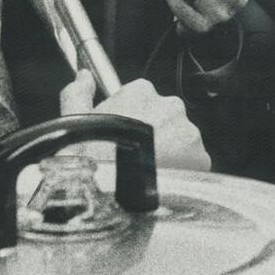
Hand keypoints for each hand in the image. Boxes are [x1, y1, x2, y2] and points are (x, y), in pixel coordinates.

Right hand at [59, 70, 210, 171]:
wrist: (112, 198)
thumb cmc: (92, 160)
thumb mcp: (74, 123)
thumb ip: (78, 92)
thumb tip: (83, 76)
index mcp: (142, 92)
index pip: (141, 96)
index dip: (129, 116)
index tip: (121, 133)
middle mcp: (170, 106)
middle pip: (163, 116)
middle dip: (152, 133)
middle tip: (132, 157)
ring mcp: (189, 132)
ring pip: (180, 138)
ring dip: (169, 152)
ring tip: (146, 173)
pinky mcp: (201, 157)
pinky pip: (192, 161)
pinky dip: (181, 170)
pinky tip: (161, 181)